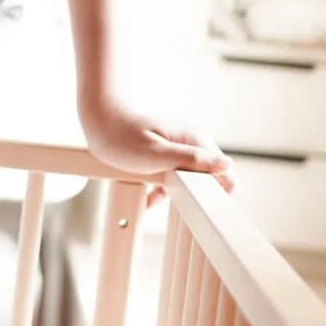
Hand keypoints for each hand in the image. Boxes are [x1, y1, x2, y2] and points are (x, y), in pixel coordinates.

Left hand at [80, 97, 235, 206]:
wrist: (99, 117)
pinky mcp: (167, 154)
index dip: (217, 193)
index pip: (224, 171)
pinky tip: (147, 196)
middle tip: (165, 200)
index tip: (199, 208)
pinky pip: (173, 178)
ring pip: (188, 181)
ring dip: (172, 195)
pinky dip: (161, 190)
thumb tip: (227, 166)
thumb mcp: (156, 153)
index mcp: (195, 140)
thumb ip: (192, 160)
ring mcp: (180, 149)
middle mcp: (192, 143)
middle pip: (207, 179)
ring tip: (151, 199)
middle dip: (191, 196)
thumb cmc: (122, 135)